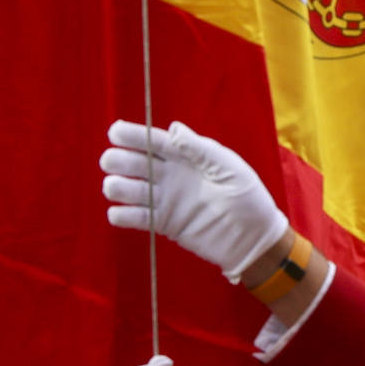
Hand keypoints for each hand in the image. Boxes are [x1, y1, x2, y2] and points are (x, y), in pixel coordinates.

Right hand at [101, 120, 287, 281]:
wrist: (252, 237)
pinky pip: (136, 217)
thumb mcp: (228, 168)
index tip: (114, 131)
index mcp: (188, 157)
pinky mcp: (163, 223)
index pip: (156, 142)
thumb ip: (200, 149)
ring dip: (117, 186)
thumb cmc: (247, 197)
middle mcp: (171, 176)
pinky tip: (119, 213)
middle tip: (112, 161)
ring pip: (129, 189)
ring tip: (116, 186)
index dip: (134, 135)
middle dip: (119, 159)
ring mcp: (165, 200)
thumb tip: (173, 127)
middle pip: (135, 163)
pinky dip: (122, 215)